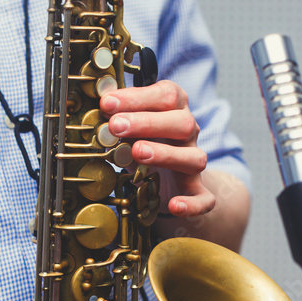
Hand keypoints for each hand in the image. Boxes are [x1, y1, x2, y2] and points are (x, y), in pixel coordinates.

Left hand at [100, 80, 214, 217]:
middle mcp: (189, 133)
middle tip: (115, 126)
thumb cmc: (142, 144)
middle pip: (182, 122)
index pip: (166, 95)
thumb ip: (117, 120)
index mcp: (175, 109)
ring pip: (194, 158)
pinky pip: (205, 198)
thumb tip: (96, 110)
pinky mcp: (196, 190)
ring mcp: (194, 162)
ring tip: (137, 152)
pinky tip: (175, 206)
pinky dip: (193, 204)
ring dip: (166, 155)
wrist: (166, 179)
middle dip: (146, 122)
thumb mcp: (128, 129)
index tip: (108, 103)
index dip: (137, 97)